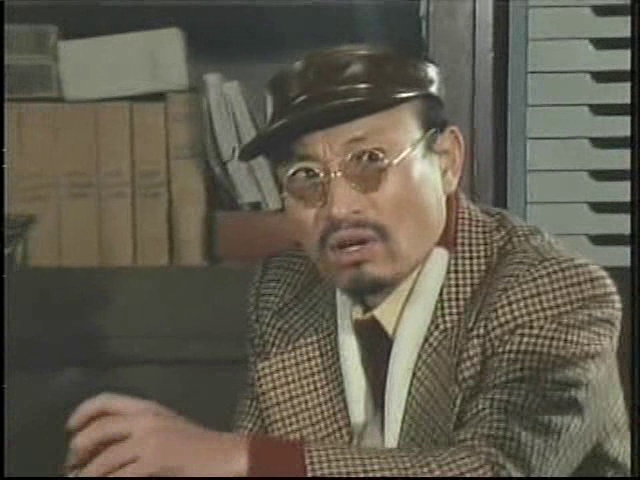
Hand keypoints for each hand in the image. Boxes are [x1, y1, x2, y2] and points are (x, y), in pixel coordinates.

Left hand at [64, 392, 248, 476]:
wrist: (227, 455)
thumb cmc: (199, 446)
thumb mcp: (167, 429)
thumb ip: (139, 430)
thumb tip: (104, 446)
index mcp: (149, 408)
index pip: (107, 401)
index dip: (82, 413)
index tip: (70, 428)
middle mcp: (146, 419)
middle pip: (98, 429)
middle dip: (78, 449)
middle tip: (72, 465)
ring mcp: (150, 440)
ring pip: (104, 460)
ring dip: (87, 475)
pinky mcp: (155, 460)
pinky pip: (119, 475)